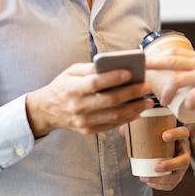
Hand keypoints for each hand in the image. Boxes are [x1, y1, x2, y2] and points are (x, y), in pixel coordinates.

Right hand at [26, 63, 153, 136]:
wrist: (46, 110)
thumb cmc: (63, 86)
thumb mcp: (71, 71)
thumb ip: (91, 68)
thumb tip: (114, 65)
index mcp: (72, 88)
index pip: (95, 83)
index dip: (113, 78)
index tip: (130, 72)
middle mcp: (77, 106)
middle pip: (109, 100)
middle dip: (131, 93)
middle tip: (146, 87)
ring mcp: (82, 121)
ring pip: (113, 116)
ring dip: (134, 108)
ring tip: (148, 101)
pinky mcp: (87, 130)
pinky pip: (110, 126)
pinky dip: (126, 119)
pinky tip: (137, 112)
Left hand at [140, 125, 190, 190]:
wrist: (168, 145)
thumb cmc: (160, 135)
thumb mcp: (155, 128)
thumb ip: (139, 126)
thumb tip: (122, 129)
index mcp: (182, 136)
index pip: (183, 133)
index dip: (175, 134)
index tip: (164, 136)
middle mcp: (185, 151)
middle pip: (184, 160)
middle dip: (170, 165)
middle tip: (155, 166)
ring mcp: (182, 165)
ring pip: (178, 175)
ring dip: (163, 179)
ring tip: (147, 178)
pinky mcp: (178, 175)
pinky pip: (172, 183)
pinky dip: (160, 185)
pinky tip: (150, 182)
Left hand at [145, 49, 194, 107]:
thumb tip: (178, 76)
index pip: (175, 51)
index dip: (158, 54)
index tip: (144, 59)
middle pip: (172, 61)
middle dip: (154, 65)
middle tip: (142, 72)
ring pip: (179, 78)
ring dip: (168, 91)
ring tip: (164, 102)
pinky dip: (188, 102)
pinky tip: (188, 109)